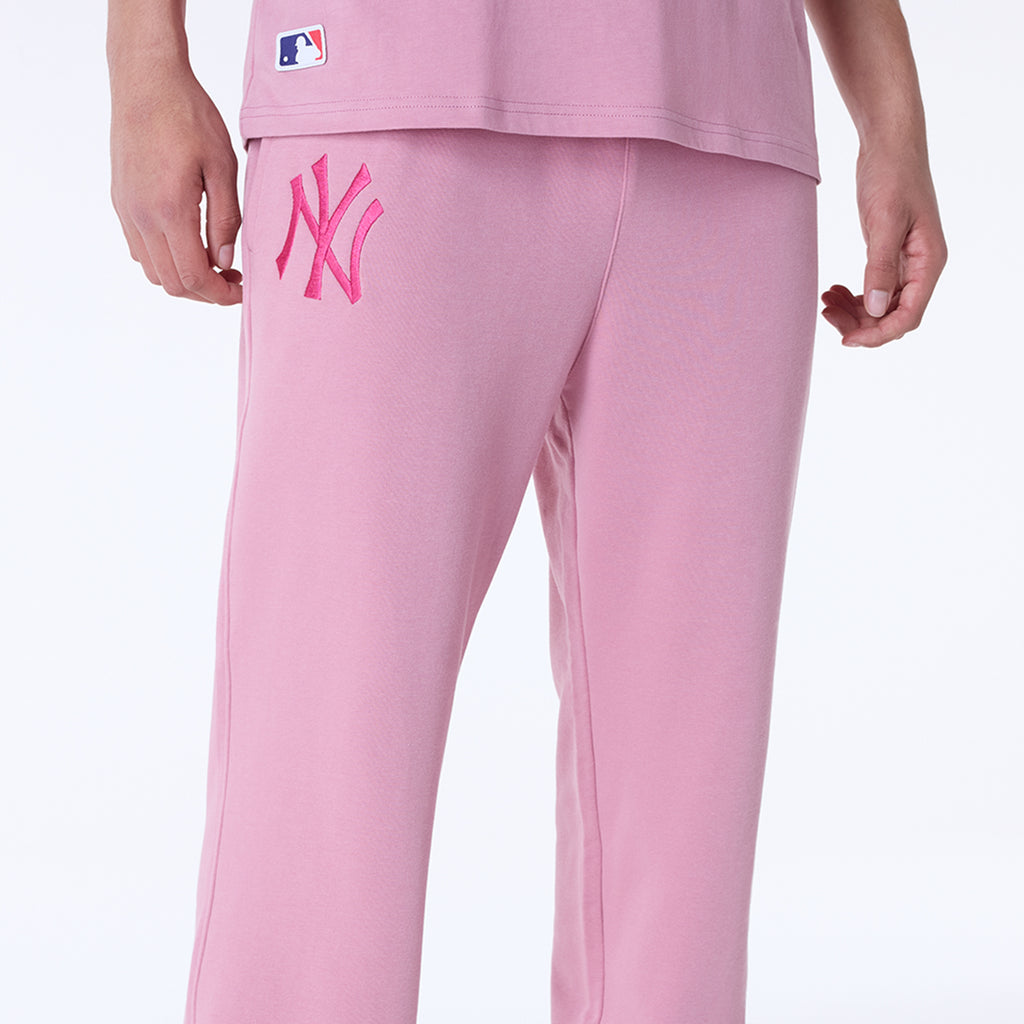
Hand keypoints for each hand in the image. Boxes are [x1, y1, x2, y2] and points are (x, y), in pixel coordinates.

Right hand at [110, 61, 242, 304]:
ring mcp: (126, 210)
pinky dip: (165, 261)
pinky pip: (140, 250)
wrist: (146, 79)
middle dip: (206, 292)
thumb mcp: (223, 167)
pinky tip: (189, 243)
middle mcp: (141, 216)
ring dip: (184, 278)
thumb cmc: (189, 116)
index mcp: (170, 210)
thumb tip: (225, 262)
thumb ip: (226, 220)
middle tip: (233, 279)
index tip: (243, 291)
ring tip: (214, 263)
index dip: (221, 295)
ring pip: (153, 271)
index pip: (194, 277)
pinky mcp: (121, 200)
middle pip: (172, 283)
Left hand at [820, 139, 946, 347]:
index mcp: (929, 261)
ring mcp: (906, 262)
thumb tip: (875, 308)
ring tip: (825, 301)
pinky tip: (832, 291)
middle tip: (825, 315)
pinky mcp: (889, 255)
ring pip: (881, 306)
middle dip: (860, 324)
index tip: (845, 339)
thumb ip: (880, 266)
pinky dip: (853, 297)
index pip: (909, 316)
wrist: (888, 144)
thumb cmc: (891, 175)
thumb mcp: (884, 220)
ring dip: (853, 312)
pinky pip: (874, 289)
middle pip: (893, 316)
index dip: (878, 334)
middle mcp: (922, 266)